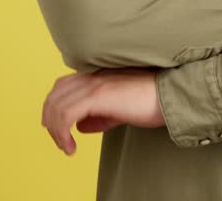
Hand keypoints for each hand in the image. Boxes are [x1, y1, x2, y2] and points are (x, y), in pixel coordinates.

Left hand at [41, 68, 164, 155]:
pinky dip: (62, 133)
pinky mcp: (98, 95)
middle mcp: (92, 76)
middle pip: (54, 95)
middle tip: (60, 141)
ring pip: (57, 105)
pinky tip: (72, 147)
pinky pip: (66, 114)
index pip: (62, 86)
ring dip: (55, 131)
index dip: (53, 107)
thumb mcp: (120, 110)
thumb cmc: (151, 102)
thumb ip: (100, 116)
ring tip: (66, 147)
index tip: (58, 130)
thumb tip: (81, 127)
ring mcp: (94, 84)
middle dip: (50, 121)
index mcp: (97, 75)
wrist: (170, 96)